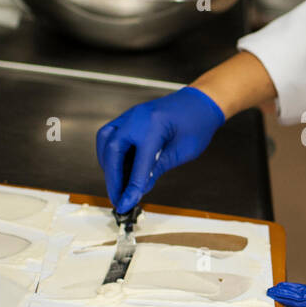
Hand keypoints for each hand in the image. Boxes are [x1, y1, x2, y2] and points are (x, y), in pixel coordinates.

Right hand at [96, 87, 224, 211]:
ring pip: (105, 140)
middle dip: (112, 178)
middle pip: (113, 149)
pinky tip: (118, 169)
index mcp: (154, 125)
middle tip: (117, 198)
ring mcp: (130, 115)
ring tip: (116, 185)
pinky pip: (110, 135)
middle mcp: (137, 117)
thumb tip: (139, 188)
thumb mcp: (183, 151)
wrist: (200, 102)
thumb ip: (158, 168)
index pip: (139, 161)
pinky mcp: (128, 117)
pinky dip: (110, 154)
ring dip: (107, 165)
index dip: (131, 186)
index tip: (126, 204)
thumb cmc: (197, 124)